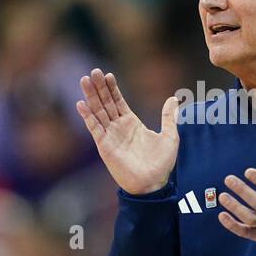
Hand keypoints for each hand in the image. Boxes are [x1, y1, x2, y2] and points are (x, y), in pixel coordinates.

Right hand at [75, 69, 178, 195]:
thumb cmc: (161, 163)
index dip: (113, 88)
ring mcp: (110, 136)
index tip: (108, 74)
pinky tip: (81, 104)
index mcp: (131, 123)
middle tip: (93, 71)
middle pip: (105, 103)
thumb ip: (169, 117)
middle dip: (99, 87)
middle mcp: (118, 127)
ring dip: (91, 96)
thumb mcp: (170, 136)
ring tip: (84, 80)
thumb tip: (174, 99)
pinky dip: (87, 116)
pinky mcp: (105, 146)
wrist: (153, 184)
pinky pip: (95, 128)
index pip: (118, 101)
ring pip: (98, 112)